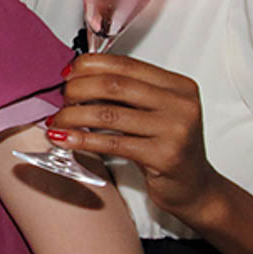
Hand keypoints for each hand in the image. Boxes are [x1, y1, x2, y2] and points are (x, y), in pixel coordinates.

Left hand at [45, 52, 223, 224]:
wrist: (195, 189)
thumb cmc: (168, 149)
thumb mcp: (154, 113)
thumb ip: (127, 95)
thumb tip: (78, 79)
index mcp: (178, 85)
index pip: (126, 64)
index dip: (90, 65)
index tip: (68, 73)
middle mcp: (181, 104)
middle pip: (115, 85)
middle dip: (78, 89)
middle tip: (61, 98)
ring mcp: (175, 130)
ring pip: (109, 114)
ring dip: (74, 115)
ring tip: (57, 120)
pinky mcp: (164, 156)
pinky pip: (113, 143)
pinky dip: (82, 140)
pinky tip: (64, 139)